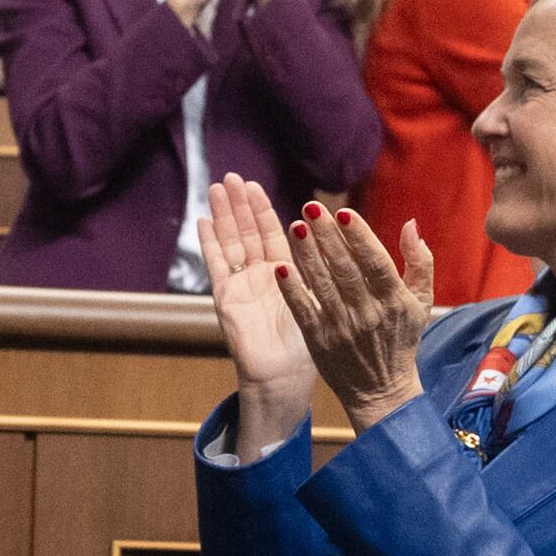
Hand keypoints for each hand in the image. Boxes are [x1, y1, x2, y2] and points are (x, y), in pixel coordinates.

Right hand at [204, 173, 317, 457]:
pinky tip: (204, 220)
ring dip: (224, 215)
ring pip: (232, 243)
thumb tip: (352, 238)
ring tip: (217, 187)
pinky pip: (218, 266)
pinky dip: (210, 244)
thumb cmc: (315, 344)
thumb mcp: (332, 300)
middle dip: (241, 205)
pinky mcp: (228, 299)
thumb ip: (337, 268)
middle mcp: (262, 277)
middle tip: (234, 176)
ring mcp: (242, 287)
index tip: (258, 184)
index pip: (273, 234)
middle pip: (249, 233)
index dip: (265, 210)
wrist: (288, 378)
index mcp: (286, 274)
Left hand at [284, 203, 434, 428]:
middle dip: (327, 237)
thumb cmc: (401, 338)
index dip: (361, 237)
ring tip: (296, 227)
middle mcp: (367, 312)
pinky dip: (292, 289)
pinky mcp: (319, 340)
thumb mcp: (422, 301)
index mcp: (394, 300)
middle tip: (311, 208)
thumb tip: (411, 223)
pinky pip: (303, 310)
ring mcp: (341, 327)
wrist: (381, 390)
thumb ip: (420, 261)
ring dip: (307, 255)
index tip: (344, 213)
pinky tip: (280, 267)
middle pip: (345, 269)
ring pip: (321, 284)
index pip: (375, 263)